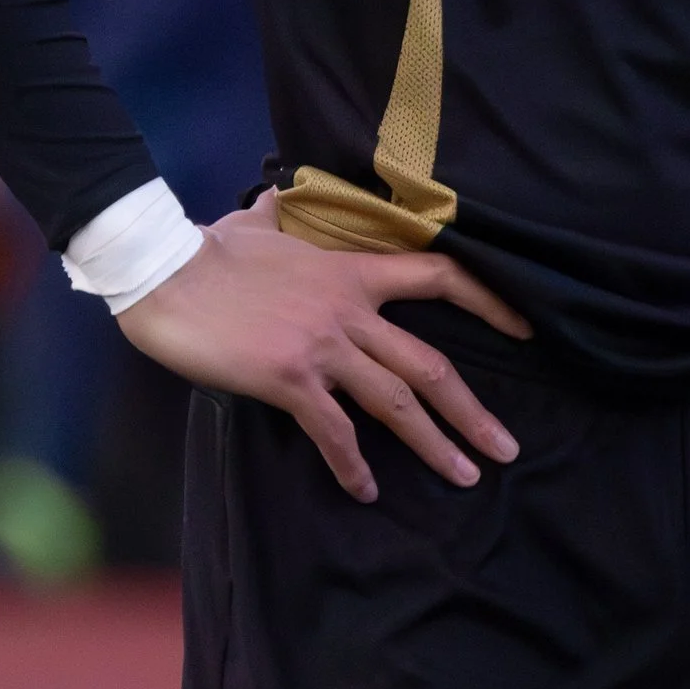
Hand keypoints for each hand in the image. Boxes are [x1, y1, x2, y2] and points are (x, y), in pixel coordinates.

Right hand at [117, 190, 531, 502]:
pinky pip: (334, 430)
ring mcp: (323, 346)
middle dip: (473, 412)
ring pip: (396, 401)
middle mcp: (350, 311)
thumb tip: (271, 197)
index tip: (524, 330)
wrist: (164, 271)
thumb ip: (276, 216)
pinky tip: (365, 490)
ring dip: (434, 445)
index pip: (440, 277)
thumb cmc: (207, 248)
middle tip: (505, 449)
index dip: (489, 302)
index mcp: (352, 272)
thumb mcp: (255, 222)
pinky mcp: (290, 377)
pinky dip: (352, 464)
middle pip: (430, 364)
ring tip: (464, 477)